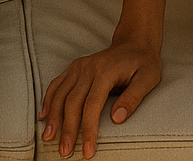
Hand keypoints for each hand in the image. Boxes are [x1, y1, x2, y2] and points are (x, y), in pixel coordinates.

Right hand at [38, 40, 161, 158]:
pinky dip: (48, 100)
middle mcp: (89, 68)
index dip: (88, 129)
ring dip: (53, 117)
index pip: (92, 104)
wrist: (134, 42)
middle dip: (67, 128)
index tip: (87, 150)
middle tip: (64, 151)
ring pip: (60, 93)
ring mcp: (79, 67)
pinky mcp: (75, 68)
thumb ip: (133, 98)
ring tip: (47, 137)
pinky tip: (43, 116)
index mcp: (106, 72)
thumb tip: (117, 119)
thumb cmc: (143, 63)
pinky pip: (57, 84)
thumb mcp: (148, 79)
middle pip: (72, 101)